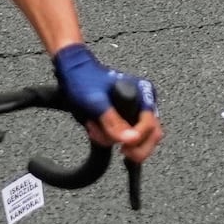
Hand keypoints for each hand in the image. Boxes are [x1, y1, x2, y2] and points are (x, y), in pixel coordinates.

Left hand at [51, 43, 162, 163]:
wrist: (72, 72)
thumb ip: (114, 121)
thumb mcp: (97, 102)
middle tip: (122, 151)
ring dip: (114, 140)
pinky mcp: (122, 119)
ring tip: (95, 129)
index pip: (150, 125)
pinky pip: (123, 137)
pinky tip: (95, 128)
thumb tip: (130, 139)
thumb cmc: (84, 79)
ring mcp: (133, 112)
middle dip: (134, 145)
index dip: (138, 138)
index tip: (124, 146)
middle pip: (152, 135)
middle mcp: (142, 103)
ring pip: (137, 139)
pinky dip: (107, 138)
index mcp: (143, 94)